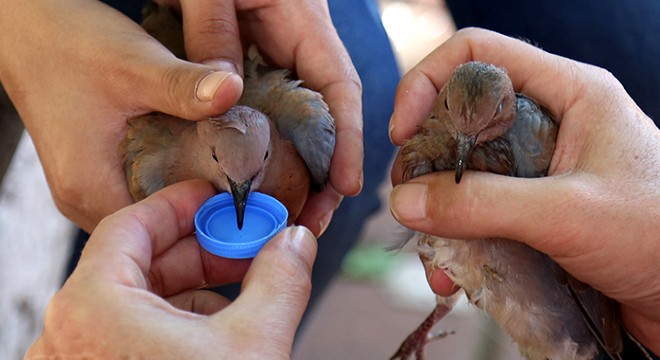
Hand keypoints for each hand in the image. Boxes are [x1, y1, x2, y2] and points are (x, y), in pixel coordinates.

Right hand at [0, 0, 360, 235]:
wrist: (27, 29)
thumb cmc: (67, 43)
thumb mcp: (133, 63)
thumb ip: (184, 84)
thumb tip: (232, 92)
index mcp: (91, 186)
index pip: (158, 237)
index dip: (211, 229)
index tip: (257, 218)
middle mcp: (88, 198)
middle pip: (160, 237)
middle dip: (211, 225)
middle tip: (261, 213)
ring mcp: (94, 188)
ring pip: (155, 219)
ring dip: (198, 208)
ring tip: (245, 197)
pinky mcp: (102, 174)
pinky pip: (148, 196)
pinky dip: (180, 191)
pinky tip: (211, 175)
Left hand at [25, 180, 316, 358]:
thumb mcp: (254, 345)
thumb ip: (280, 279)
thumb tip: (295, 242)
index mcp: (93, 307)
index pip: (132, 224)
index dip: (182, 205)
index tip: (215, 198)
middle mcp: (72, 332)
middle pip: (139, 261)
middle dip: (201, 250)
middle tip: (245, 243)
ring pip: (139, 300)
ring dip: (196, 287)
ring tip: (244, 288)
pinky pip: (135, 333)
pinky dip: (179, 322)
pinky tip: (221, 328)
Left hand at [160, 0, 363, 234]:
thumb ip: (215, 35)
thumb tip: (222, 98)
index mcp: (305, 26)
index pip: (340, 90)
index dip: (349, 142)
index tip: (347, 188)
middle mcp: (299, 50)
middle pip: (326, 120)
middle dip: (326, 173)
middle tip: (310, 222)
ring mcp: (280, 61)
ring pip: (300, 124)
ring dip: (300, 172)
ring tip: (285, 217)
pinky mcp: (257, 68)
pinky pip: (271, 116)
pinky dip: (271, 152)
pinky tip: (258, 183)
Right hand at [389, 28, 659, 352]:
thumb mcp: (568, 214)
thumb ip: (483, 205)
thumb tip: (404, 203)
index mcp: (568, 92)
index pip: (477, 53)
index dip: (428, 83)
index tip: (402, 135)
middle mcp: (549, 122)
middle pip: (461, 118)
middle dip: (427, 162)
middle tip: (410, 203)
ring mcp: (541, 168)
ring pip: (465, 172)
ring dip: (440, 215)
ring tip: (436, 261)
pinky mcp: (536, 209)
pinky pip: (480, 212)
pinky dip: (460, 241)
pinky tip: (457, 277)